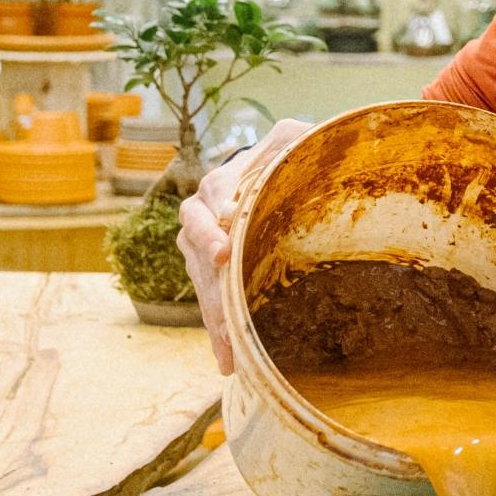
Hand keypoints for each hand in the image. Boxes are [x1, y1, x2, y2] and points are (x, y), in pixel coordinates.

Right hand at [178, 118, 311, 374]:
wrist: (270, 178)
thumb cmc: (286, 158)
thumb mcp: (292, 141)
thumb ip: (293, 136)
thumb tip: (298, 134)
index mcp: (223, 181)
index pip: (212, 199)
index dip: (214, 224)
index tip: (224, 249)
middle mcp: (203, 211)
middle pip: (198, 246)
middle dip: (210, 280)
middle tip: (225, 310)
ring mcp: (200, 242)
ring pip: (202, 281)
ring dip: (215, 316)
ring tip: (229, 352)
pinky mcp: (207, 270)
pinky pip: (209, 301)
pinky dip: (220, 331)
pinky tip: (229, 361)